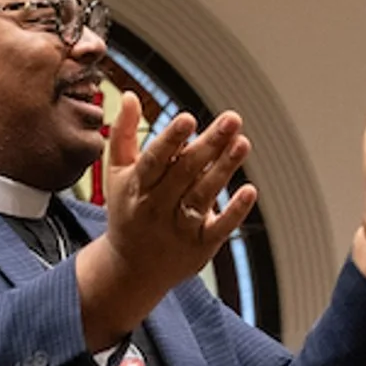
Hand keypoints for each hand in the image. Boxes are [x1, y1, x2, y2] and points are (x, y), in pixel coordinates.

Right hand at [75, 92, 259, 346]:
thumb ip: (123, 134)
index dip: (171, 140)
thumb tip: (131, 95)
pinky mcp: (199, 247)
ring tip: (243, 142)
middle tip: (232, 119)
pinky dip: (234, 211)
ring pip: (203, 196)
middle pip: (185, 174)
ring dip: (224, 169)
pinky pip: (218, 228)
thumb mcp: (116, 174)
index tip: (188, 119)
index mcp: (136, 187)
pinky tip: (249, 190)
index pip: (154, 161)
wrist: (131, 270)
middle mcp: (156, 208)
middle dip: (209, 145)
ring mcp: (179, 229)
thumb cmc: (127, 212)